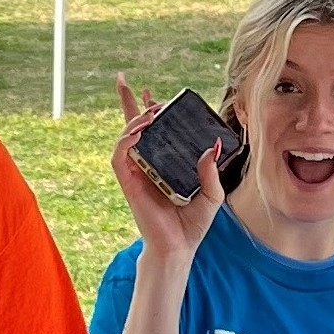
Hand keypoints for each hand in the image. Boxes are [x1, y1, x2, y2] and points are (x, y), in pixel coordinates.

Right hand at [110, 73, 224, 263]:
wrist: (179, 248)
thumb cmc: (192, 225)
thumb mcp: (212, 194)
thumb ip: (211, 171)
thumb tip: (214, 145)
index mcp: (163, 165)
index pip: (151, 132)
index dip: (146, 110)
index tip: (149, 92)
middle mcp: (147, 165)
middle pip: (132, 128)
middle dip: (129, 103)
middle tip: (134, 85)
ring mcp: (136, 173)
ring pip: (125, 138)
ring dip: (133, 120)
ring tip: (149, 110)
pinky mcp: (129, 184)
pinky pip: (119, 157)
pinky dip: (125, 141)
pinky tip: (138, 130)